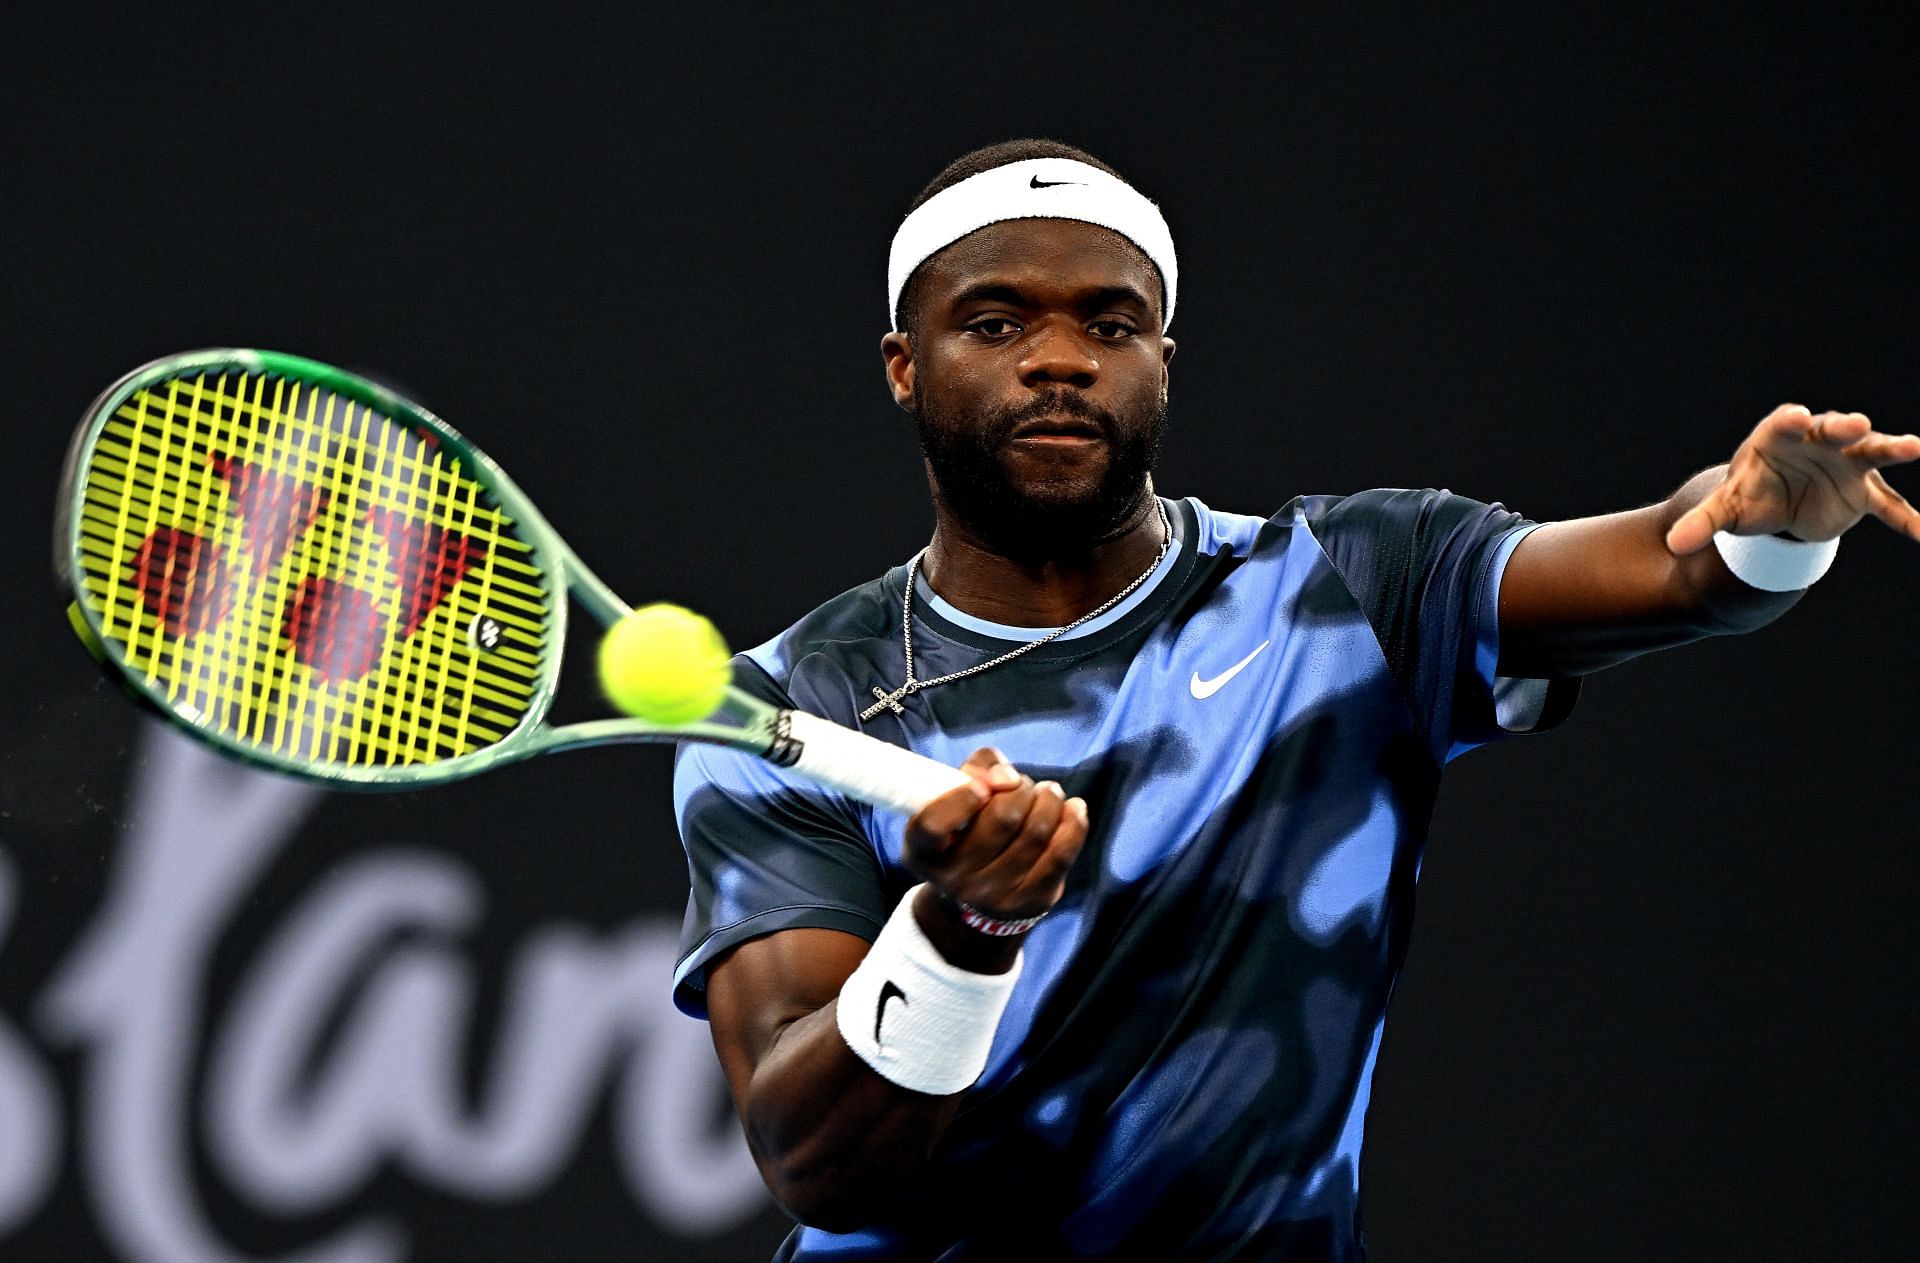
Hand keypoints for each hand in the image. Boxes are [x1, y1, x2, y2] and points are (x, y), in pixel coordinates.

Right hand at [903, 747, 1087, 921]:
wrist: (983, 894)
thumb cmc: (969, 829)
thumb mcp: (956, 799)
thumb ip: (977, 769)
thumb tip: (1007, 776)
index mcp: (923, 851)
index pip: (933, 824)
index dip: (960, 799)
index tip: (983, 786)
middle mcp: (954, 880)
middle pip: (1002, 818)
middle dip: (1021, 788)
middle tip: (1023, 785)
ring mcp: (993, 896)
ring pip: (1035, 832)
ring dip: (1049, 800)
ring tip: (1049, 793)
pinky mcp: (1030, 902)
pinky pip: (1060, 855)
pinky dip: (1073, 822)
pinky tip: (1073, 808)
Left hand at [1666, 404, 1919, 553]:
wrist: (1778, 508)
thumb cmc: (1749, 496)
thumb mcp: (1725, 510)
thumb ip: (1703, 523)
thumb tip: (1675, 546)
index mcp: (1777, 438)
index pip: (1782, 424)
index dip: (1789, 421)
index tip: (1797, 417)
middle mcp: (1817, 443)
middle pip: (1832, 429)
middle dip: (1843, 427)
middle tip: (1855, 424)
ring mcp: (1845, 464)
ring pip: (1870, 453)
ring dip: (1890, 449)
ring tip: (1914, 447)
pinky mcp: (1863, 492)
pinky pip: (1888, 505)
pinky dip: (1905, 519)